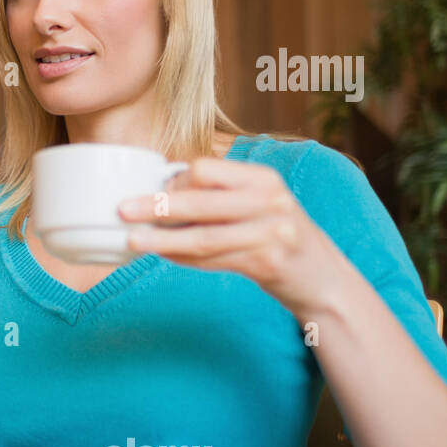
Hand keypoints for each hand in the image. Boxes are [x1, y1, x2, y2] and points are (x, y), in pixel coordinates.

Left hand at [116, 157, 348, 318]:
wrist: (323, 277)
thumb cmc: (277, 236)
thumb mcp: (258, 205)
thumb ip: (220, 197)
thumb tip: (159, 194)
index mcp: (263, 178)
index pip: (209, 169)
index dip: (175, 180)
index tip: (151, 189)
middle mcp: (270, 200)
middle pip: (201, 201)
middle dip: (157, 206)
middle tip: (123, 210)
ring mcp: (272, 232)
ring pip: (204, 235)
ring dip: (164, 240)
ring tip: (133, 241)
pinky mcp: (268, 262)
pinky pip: (215, 259)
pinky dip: (186, 258)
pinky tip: (165, 256)